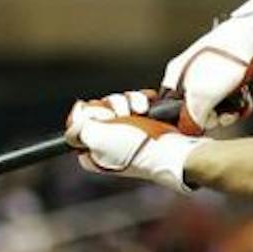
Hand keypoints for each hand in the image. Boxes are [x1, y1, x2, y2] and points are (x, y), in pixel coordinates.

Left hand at [65, 91, 201, 192]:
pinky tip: (148, 108)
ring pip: (117, 101)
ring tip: (141, 113)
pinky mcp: (143, 121)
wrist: (175, 149)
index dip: (89, 113)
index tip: (102, 117)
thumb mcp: (97, 138)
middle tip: (123, 116)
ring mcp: (126, 131)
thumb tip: (77, 117)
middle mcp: (107, 142)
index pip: (77, 122)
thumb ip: (77, 128)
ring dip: (129, 101)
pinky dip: (142, 100)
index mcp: (91, 152)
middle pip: (97, 108)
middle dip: (111, 105)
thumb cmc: (139, 148)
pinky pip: (135, 100)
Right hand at [161, 0, 252, 134]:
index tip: (201, 123)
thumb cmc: (225, 63)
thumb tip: (191, 128)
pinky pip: (228, 95)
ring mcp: (210, 71)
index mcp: (176, 74)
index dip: (186, 120)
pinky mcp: (228, 72)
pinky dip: (237, 102)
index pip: (171, 106)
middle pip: (195, 107)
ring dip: (227, 112)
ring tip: (237, 110)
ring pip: (214, 103)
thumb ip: (192, 117)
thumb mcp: (202, 96)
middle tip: (224, 116)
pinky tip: (244, 102)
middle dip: (211, 117)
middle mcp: (190, 73)